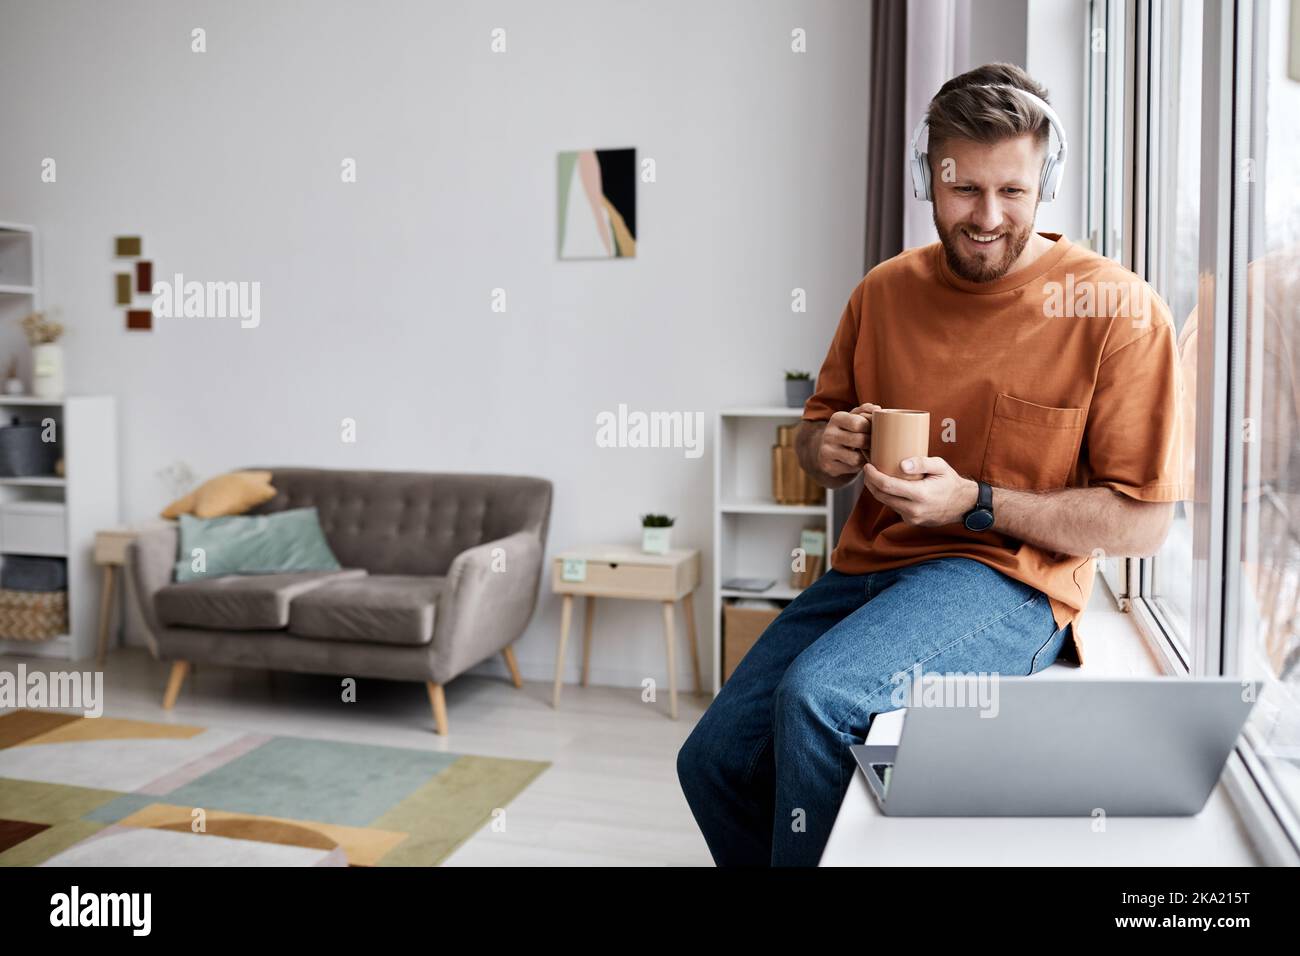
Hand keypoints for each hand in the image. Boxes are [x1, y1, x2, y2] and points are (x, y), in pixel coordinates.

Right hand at [816, 403, 880, 477]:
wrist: (826, 450)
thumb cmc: (846, 431)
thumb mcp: (853, 417)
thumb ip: (866, 410)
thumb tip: (877, 409)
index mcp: (837, 418)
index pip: (859, 423)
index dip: (871, 428)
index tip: (873, 431)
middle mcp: (829, 434)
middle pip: (859, 441)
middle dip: (870, 444)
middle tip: (873, 444)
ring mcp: (826, 451)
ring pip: (856, 458)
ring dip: (865, 457)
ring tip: (867, 453)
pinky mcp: (828, 466)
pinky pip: (851, 468)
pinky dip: (858, 466)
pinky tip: (858, 461)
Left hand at [862, 456, 977, 526]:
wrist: (963, 505)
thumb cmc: (950, 482)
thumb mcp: (940, 466)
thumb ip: (922, 463)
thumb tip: (902, 465)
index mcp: (920, 494)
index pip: (887, 486)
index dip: (873, 476)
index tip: (867, 466)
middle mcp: (914, 510)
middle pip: (882, 496)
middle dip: (871, 483)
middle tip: (868, 470)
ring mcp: (912, 518)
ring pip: (886, 503)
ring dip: (878, 490)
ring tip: (876, 477)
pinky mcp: (911, 522)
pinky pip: (894, 508)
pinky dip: (889, 497)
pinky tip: (890, 488)